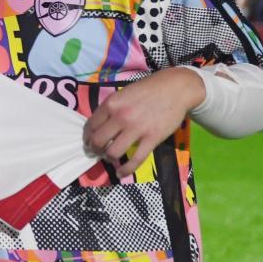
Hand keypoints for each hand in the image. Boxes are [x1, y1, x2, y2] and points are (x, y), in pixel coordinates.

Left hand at [82, 67, 204, 177]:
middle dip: (95, 150)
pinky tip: (121, 173)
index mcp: (111, 104)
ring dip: (109, 159)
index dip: (87, 137)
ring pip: (113, 152)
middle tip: (98, 152)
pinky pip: (135, 159)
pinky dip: (126, 170)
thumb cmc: (148, 89)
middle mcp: (120, 116)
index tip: (89, 142)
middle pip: (98, 141)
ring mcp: (136, 128)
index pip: (90, 125)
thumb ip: (112, 108)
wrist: (175, 88)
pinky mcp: (152, 138)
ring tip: (111, 159)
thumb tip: (100, 126)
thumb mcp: (123, 94)